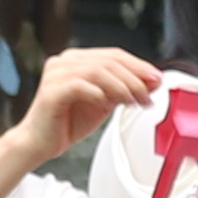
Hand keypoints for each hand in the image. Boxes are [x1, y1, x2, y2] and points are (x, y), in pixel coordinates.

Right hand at [25, 45, 161, 151]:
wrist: (40, 143)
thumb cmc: (67, 122)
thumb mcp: (103, 103)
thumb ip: (123, 90)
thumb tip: (151, 83)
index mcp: (77, 60)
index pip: (113, 55)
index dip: (138, 65)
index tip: (156, 79)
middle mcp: (65, 62)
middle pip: (108, 60)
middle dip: (135, 77)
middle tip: (149, 93)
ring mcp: (56, 74)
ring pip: (98, 71)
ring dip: (122, 86)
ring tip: (134, 101)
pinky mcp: (51, 91)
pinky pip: (80, 86)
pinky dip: (98, 94)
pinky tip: (107, 104)